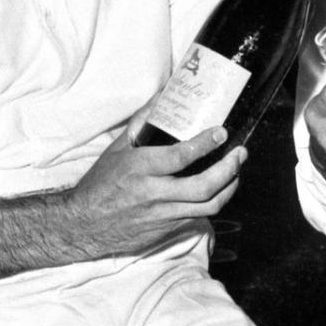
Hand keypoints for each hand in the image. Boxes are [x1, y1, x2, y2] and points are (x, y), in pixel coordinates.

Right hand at [69, 116, 245, 257]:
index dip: (205, 144)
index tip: (221, 132)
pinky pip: (198, 217)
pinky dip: (213, 201)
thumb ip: (142, 122)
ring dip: (230, 187)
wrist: (85, 225)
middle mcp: (152, 194)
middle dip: (228, 170)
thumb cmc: (101, 183)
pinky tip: (221, 188)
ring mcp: (162, 215)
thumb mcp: (117, 148)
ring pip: (207, 206)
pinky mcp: (167, 230)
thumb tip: (163, 95)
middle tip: (240, 153)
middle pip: (202, 187)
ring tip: (237, 170)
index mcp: (139, 169)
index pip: (179, 157)